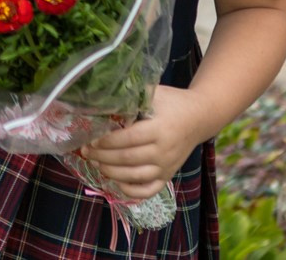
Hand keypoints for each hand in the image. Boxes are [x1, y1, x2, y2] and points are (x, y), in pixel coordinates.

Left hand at [73, 87, 203, 200]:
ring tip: (96, 164)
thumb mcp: (155, 93)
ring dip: (111, 172)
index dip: (107, 141)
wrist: (199, 118)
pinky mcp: (168, 176)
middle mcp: (164, 151)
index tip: (91, 139)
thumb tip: (103, 100)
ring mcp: (167, 166)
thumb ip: (132, 97)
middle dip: (102, 157)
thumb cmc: (172, 102)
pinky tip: (117, 182)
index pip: (129, 139)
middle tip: (86, 152)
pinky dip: (131, 191)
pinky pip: (149, 190)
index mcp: (159, 129)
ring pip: (135, 176)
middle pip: (128, 159)